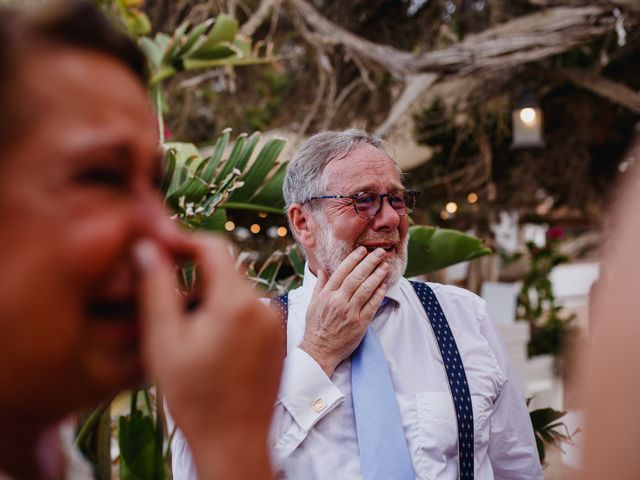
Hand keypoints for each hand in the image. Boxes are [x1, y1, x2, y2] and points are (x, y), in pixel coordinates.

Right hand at [134, 234, 281, 479]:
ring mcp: (275, 322)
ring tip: (185, 337)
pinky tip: (207, 347)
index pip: (213, 246)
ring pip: (234, 292)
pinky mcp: (277, 338)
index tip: (159, 251)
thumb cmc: (195, 398)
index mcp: (237, 301)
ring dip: (207, 301)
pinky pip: (248, 311)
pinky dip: (225, 316)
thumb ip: (155, 289)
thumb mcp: (164, 341)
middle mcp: (264, 305)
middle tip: (164, 306)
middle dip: (192, 279)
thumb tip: (147, 248)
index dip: (183, 242)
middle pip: (224, 270)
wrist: (235, 444)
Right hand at [300, 246, 388, 375]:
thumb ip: (319, 285)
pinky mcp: (360, 324)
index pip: (342, 272)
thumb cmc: (315, 327)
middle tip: (380, 252)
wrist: (319, 351)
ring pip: (366, 289)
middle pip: (356, 277)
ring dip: (377, 275)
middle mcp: (338, 301)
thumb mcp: (312, 304)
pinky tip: (384, 285)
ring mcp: (350, 313)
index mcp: (326, 295)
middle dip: (369, 262)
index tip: (363, 250)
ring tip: (385, 265)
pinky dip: (378, 294)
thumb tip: (322, 270)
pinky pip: (372, 305)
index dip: (354, 259)